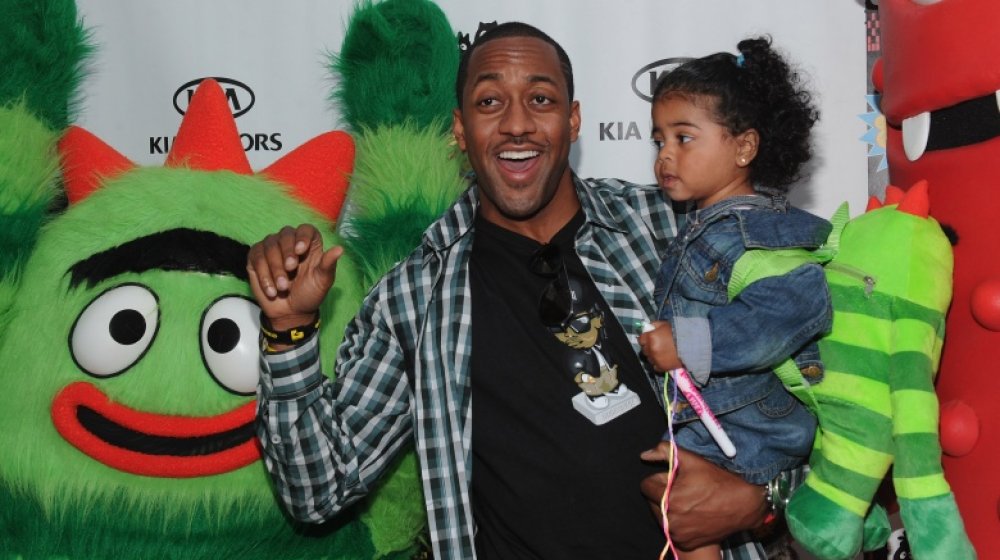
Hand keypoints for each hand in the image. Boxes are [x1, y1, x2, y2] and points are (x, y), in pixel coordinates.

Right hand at [246, 224, 341, 330]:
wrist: (291, 313)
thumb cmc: (309, 294)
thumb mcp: (322, 281)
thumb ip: (329, 264)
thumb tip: (340, 249)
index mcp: (309, 245)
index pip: (306, 229)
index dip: (303, 236)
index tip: (301, 250)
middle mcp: (290, 242)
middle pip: (286, 234)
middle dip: (287, 252)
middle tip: (290, 269)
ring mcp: (272, 249)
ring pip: (270, 245)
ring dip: (275, 267)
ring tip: (283, 287)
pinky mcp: (257, 258)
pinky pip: (256, 257)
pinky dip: (263, 274)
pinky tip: (271, 289)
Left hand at [638, 320, 681, 370]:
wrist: (692, 345)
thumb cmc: (679, 333)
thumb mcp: (665, 324)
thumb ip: (654, 325)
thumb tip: (648, 328)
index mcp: (651, 337)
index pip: (641, 339)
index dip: (645, 339)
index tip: (650, 339)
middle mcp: (651, 349)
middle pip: (644, 350)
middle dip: (649, 347)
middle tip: (657, 345)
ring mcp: (656, 359)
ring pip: (649, 358)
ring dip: (653, 356)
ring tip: (662, 353)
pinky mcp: (662, 367)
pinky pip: (655, 367)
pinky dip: (658, 364)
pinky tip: (665, 360)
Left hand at [640, 444, 766, 549]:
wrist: (744, 504)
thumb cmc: (718, 480)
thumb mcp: (692, 460)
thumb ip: (665, 452)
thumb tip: (645, 455)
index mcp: (669, 499)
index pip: (646, 486)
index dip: (659, 479)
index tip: (673, 478)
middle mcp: (671, 520)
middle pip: (652, 501)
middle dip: (663, 493)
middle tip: (683, 488)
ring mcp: (678, 533)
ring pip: (661, 516)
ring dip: (669, 508)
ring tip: (690, 500)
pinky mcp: (685, 542)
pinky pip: (672, 529)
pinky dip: (678, 521)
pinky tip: (694, 513)